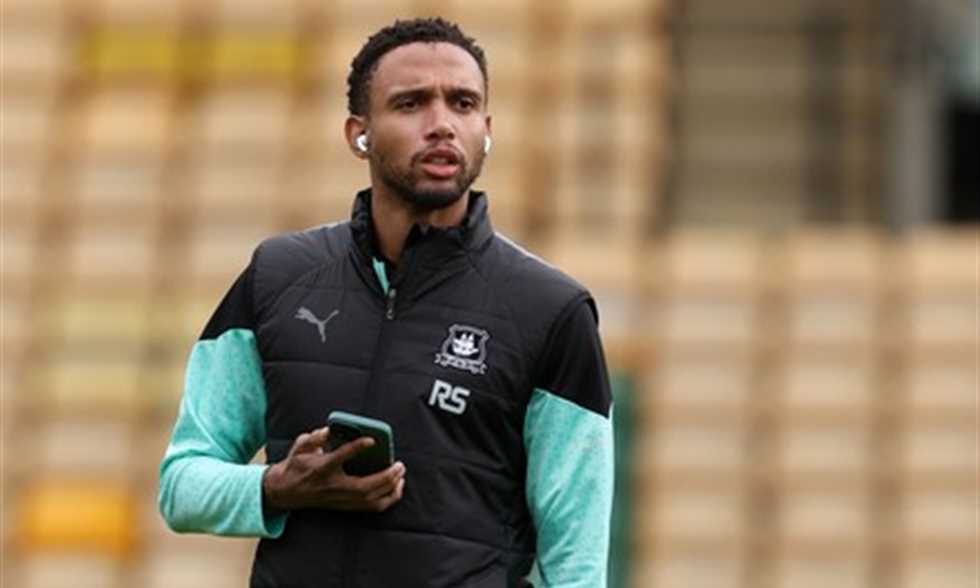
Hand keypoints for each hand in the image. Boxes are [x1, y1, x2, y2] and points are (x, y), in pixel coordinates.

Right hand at [262, 426, 405, 512]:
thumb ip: (314, 438)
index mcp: (321, 468)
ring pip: (370, 500)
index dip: (356, 448)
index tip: (372, 440)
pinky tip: (395, 489)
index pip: (340, 457)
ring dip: (390, 490)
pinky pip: (370, 507)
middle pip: (363, 487)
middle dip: (385, 477)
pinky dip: (386, 499)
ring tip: (401, 476)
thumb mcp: (300, 447)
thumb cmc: (296, 466)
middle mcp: (333, 486)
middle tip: (400, 464)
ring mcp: (339, 499)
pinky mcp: (344, 506)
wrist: (284, 492)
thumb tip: (329, 430)